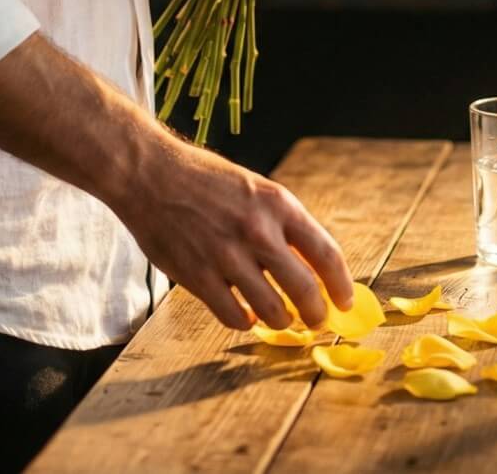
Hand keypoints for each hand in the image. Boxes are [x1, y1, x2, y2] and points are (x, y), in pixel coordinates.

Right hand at [120, 127, 353, 331]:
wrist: (151, 175)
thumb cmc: (205, 180)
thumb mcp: (255, 189)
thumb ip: (281, 225)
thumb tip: (311, 267)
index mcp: (278, 204)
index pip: (326, 254)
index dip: (342, 285)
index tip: (345, 301)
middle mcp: (258, 231)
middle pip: (305, 291)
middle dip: (316, 314)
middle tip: (315, 319)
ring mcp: (227, 256)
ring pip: (273, 312)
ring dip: (282, 321)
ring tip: (280, 318)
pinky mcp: (199, 277)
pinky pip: (235, 317)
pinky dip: (246, 321)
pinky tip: (245, 313)